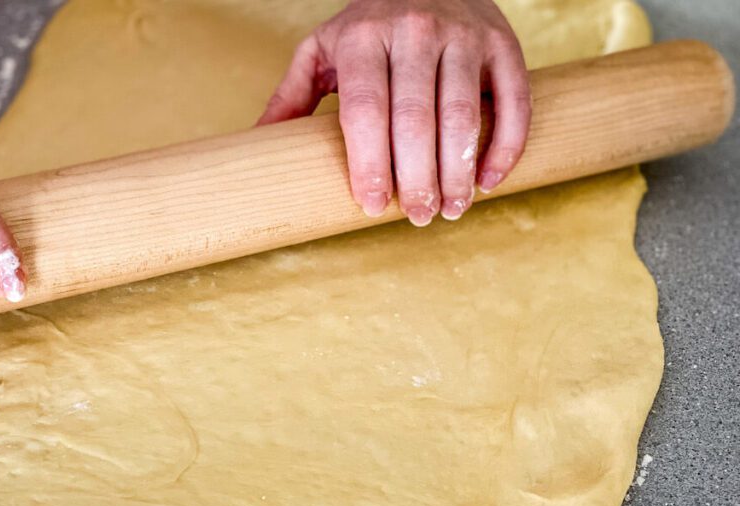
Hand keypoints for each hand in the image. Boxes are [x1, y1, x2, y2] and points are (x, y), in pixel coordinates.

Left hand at [259, 0, 530, 224]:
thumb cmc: (369, 25)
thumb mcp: (323, 48)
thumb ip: (294, 94)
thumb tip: (256, 141)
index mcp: (363, 36)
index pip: (365, 108)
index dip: (369, 161)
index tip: (371, 204)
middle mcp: (415, 31)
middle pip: (415, 118)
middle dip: (416, 176)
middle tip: (415, 217)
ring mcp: (463, 35)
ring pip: (463, 114)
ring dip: (457, 171)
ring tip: (450, 210)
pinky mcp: (502, 44)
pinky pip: (511, 101)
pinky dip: (505, 145)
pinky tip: (488, 180)